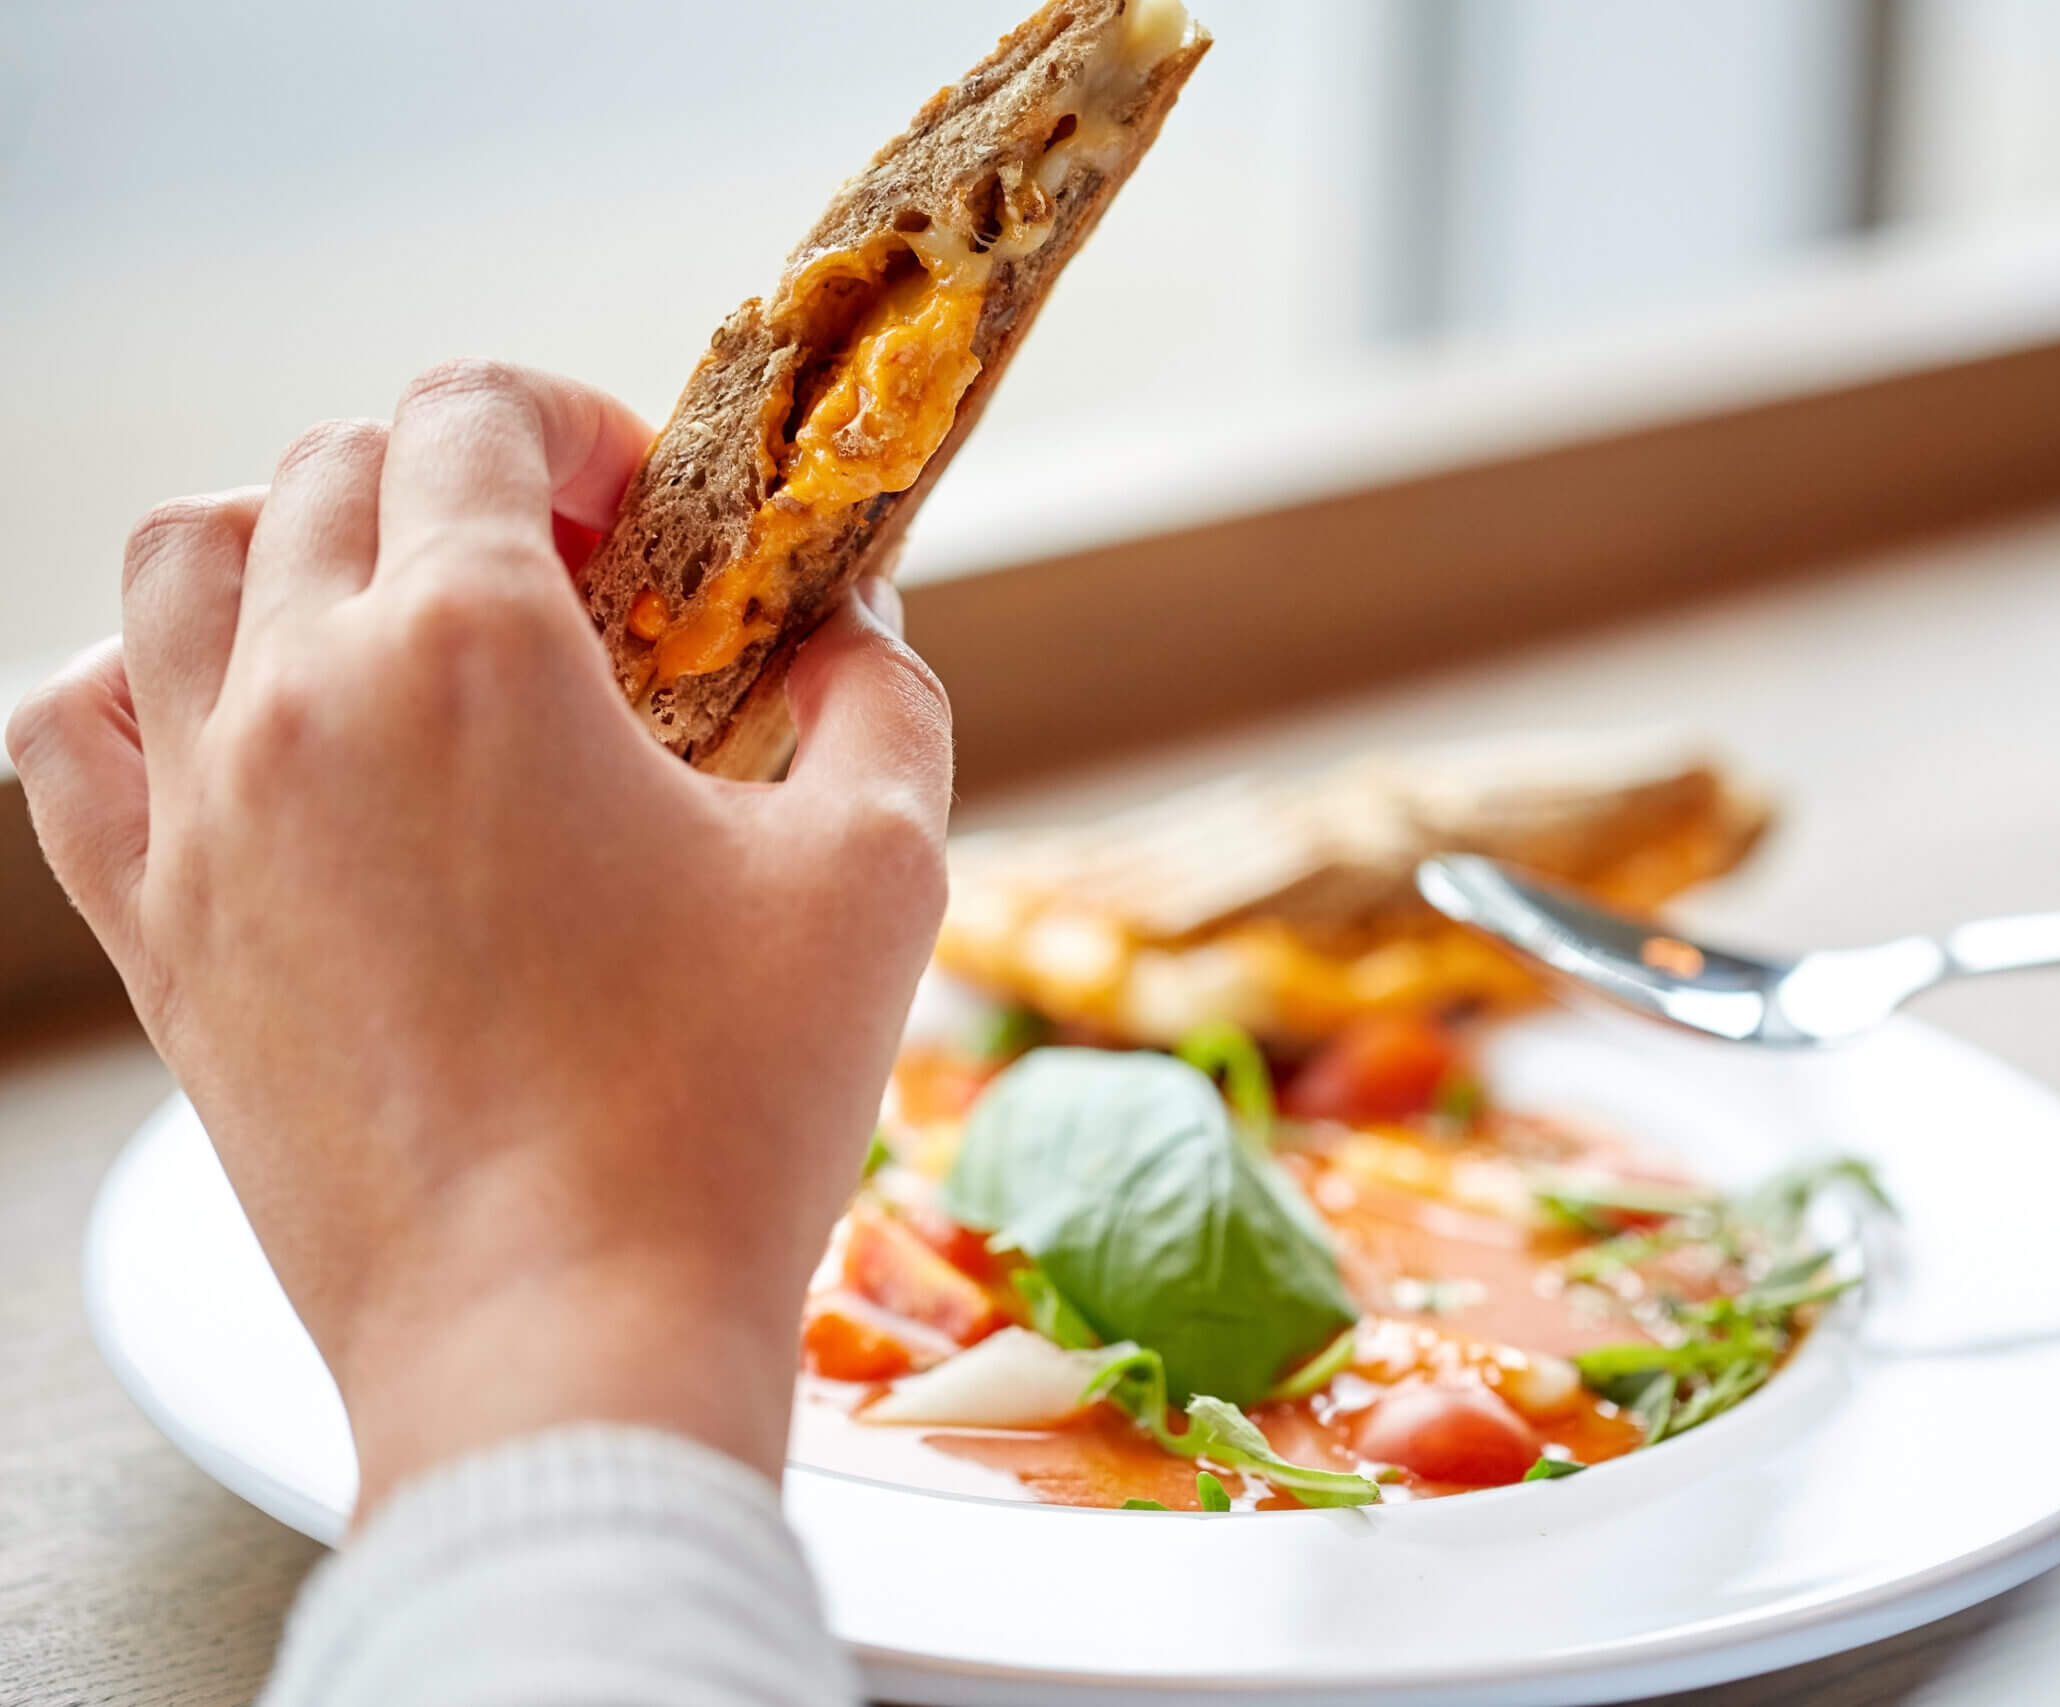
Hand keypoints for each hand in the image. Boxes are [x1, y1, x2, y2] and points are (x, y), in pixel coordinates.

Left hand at [6, 361, 952, 1516]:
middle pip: (334, 469)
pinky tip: (243, 724)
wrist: (562, 1337)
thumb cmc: (730, 1110)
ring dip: (293, 538)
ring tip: (398, 621)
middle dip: (465, 479)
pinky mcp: (156, 934)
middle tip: (576, 584)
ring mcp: (201, 816)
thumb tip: (849, 629)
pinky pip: (68, 733)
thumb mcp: (881, 871)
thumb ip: (879, 700)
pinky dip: (136, 681)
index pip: (470, 412)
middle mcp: (301, 696)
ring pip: (178, 563)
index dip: (576, 424)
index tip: (650, 516)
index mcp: (471, 647)